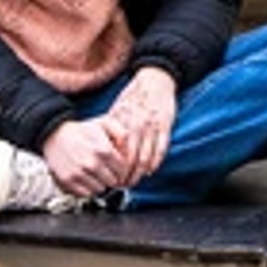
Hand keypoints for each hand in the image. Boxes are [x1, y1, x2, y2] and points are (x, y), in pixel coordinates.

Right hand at [40, 115, 133, 200]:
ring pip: (101, 189)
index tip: (117, 166)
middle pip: (114, 181)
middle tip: (106, 168)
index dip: (122, 168)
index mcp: (103, 150)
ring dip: (100, 182)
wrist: (54, 135)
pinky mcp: (68, 181)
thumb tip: (129, 150)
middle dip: (112, 176)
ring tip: (94, 172)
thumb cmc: (81, 131)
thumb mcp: (104, 123)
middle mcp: (91, 163)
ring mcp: (79, 174)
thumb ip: (122, 133)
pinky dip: (88, 187)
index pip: (123, 170)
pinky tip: (86, 176)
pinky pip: (87, 194)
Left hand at [101, 68, 178, 186]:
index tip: (111, 178)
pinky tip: (150, 170)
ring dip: (140, 173)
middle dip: (127, 176)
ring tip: (135, 180)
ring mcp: (151, 128)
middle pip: (130, 161)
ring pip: (145, 159)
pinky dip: (155, 163)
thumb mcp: (116, 111)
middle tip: (123, 185)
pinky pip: (161, 150)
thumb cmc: (134, 96)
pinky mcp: (165, 127)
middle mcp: (135, 127)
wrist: (154, 80)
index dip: (113, 170)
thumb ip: (110, 130)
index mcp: (121, 123)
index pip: (115, 154)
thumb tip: (101, 149)